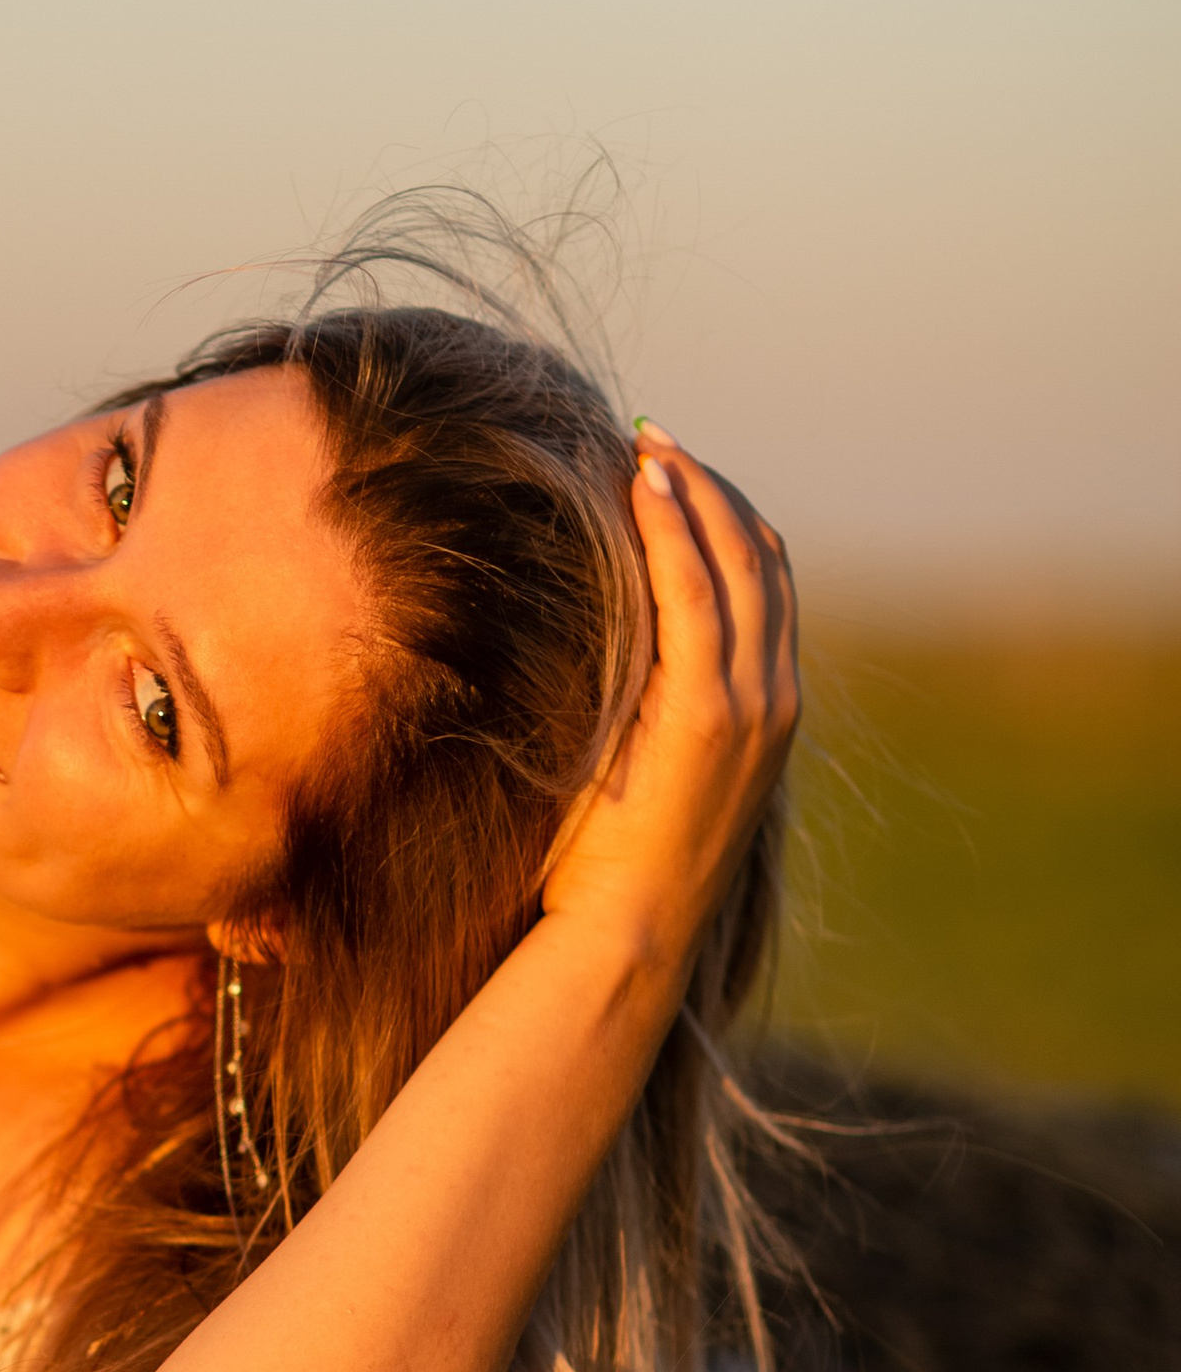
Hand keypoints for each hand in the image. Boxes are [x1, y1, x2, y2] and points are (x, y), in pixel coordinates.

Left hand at [541, 426, 798, 980]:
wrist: (628, 934)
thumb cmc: (613, 868)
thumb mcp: (642, 769)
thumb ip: (643, 708)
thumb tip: (595, 652)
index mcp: (770, 709)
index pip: (768, 585)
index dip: (726, 518)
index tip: (672, 473)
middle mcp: (776, 698)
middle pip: (764, 557)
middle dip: (712, 488)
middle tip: (655, 438)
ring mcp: (752, 705)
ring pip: (738, 563)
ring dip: (693, 494)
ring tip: (646, 444)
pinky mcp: (709, 714)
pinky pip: (696, 596)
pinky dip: (673, 530)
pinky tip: (639, 487)